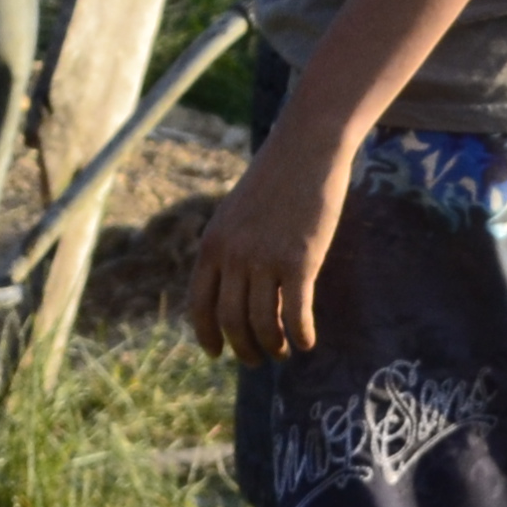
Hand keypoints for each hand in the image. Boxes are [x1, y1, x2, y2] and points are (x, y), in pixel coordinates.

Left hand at [186, 136, 347, 364]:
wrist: (307, 147)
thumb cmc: (276, 178)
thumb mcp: (238, 213)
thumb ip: (231, 249)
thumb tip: (236, 292)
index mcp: (212, 243)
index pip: (199, 304)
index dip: (207, 335)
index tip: (216, 353)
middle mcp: (233, 255)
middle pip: (231, 321)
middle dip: (243, 349)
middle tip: (257, 359)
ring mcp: (265, 259)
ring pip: (263, 324)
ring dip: (273, 347)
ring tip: (284, 352)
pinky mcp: (299, 260)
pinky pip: (295, 314)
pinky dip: (300, 336)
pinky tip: (307, 342)